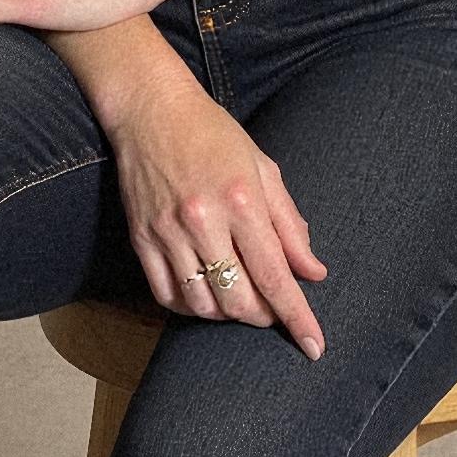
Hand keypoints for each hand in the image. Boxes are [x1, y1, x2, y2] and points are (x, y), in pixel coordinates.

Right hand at [106, 72, 328, 362]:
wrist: (151, 109)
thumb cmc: (214, 134)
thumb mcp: (263, 168)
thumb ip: (290, 223)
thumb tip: (314, 273)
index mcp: (242, 199)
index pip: (275, 275)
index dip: (297, 317)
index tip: (315, 347)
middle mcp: (203, 220)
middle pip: (238, 300)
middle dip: (263, 317)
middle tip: (272, 310)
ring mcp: (168, 231)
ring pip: (202, 306)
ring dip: (227, 315)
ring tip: (239, 299)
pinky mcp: (142, 238)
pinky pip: (166, 296)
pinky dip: (190, 308)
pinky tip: (205, 296)